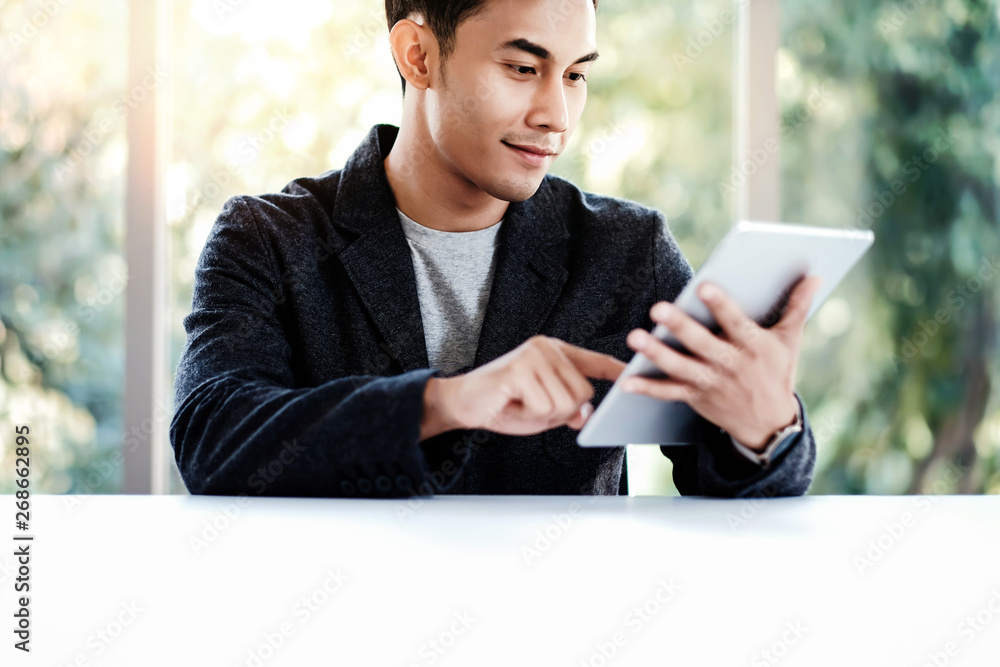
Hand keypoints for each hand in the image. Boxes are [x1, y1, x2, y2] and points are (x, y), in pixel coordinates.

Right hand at [421, 336, 626, 438]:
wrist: (462, 403)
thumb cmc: (503, 404)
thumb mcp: (544, 410)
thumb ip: (569, 408)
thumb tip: (586, 413)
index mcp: (555, 352)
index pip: (595, 361)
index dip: (617, 370)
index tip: (637, 373)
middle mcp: (546, 348)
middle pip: (583, 393)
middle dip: (563, 412)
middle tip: (533, 406)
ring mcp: (533, 356)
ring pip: (566, 403)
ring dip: (544, 415)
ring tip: (521, 404)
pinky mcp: (519, 369)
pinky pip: (544, 406)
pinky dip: (529, 415)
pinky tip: (513, 404)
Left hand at [620, 276, 822, 449]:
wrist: (769, 424)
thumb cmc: (777, 373)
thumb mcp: (790, 341)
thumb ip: (797, 306)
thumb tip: (814, 276)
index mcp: (754, 346)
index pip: (736, 322)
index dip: (721, 306)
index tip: (704, 286)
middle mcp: (731, 365)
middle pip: (702, 344)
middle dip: (681, 327)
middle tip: (658, 309)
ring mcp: (711, 383)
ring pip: (681, 367)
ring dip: (657, 354)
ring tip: (635, 337)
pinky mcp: (696, 397)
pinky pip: (669, 393)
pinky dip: (647, 389)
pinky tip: (626, 381)